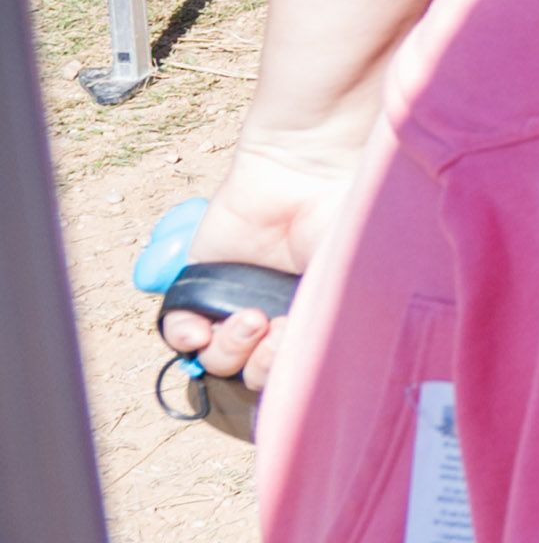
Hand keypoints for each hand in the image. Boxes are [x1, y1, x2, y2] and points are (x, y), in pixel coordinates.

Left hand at [152, 138, 348, 394]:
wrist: (306, 171)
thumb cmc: (343, 219)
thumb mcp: (354, 276)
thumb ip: (344, 324)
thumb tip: (327, 364)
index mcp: (313, 316)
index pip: (292, 368)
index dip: (289, 371)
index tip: (297, 347)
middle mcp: (275, 314)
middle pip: (252, 371)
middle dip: (260, 363)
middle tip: (273, 330)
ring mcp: (235, 300)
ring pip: (216, 357)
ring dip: (228, 349)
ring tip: (247, 319)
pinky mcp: (201, 281)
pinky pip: (179, 329)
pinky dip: (184, 336)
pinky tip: (199, 329)